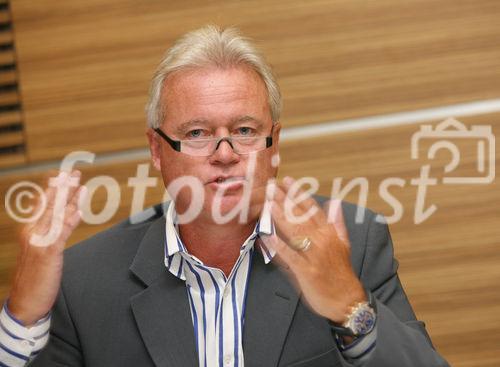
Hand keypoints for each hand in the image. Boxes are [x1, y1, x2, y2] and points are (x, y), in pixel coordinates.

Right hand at [8, 170, 85, 325]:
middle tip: (73, 172)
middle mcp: (32, 233)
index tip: (61, 175)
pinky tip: (79, 211)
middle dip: (62, 188)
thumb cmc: (35, 278)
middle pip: (49, 206)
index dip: (52, 189)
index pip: (42, 206)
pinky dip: (71, 220)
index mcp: (29, 232)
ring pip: (56, 215)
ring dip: (69, 199)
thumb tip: (66, 218)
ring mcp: (39, 242)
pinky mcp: (48, 253)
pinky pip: (61, 233)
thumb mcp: (40, 252)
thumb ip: (51, 234)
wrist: (25, 302)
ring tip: (80, 184)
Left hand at [261, 176, 365, 323]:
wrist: (347, 300)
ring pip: (295, 232)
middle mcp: (323, 241)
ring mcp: (314, 255)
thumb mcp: (344, 244)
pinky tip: (266, 236)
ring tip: (268, 203)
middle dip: (284, 200)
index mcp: (330, 233)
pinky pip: (290, 256)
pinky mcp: (306, 271)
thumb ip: (337, 222)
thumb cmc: (341, 272)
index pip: (312, 208)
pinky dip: (277, 246)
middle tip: (270, 186)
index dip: (299, 193)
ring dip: (280, 216)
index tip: (287, 180)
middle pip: (301, 216)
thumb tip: (335, 202)